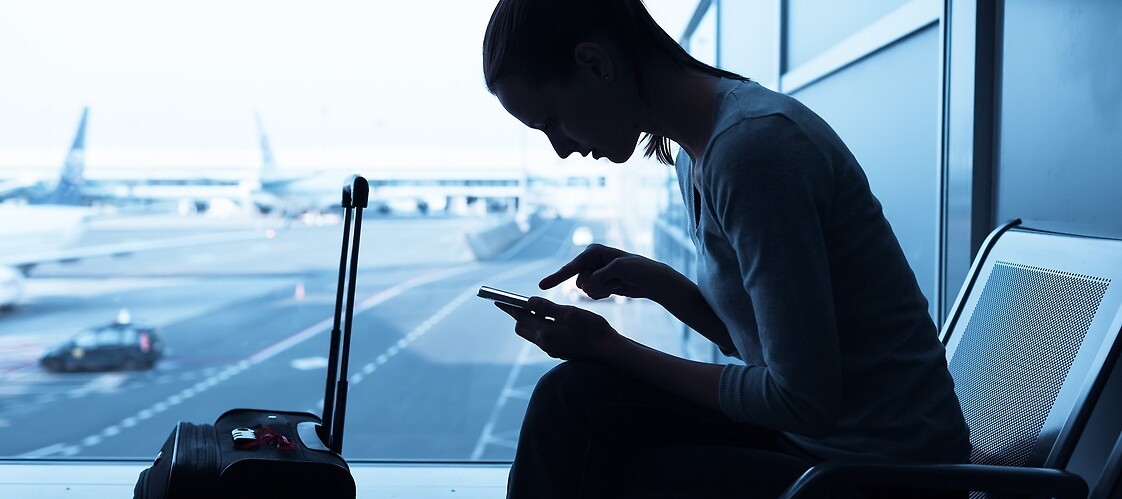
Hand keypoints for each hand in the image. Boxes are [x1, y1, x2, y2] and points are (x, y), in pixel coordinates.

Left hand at [494, 296, 621, 361]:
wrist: (609, 352)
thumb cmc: (593, 329)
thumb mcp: (570, 314)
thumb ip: (547, 308)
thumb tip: (528, 301)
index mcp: (545, 333)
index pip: (520, 318)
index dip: (509, 307)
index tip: (498, 299)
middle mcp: (545, 343)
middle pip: (522, 328)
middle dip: (519, 315)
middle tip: (521, 302)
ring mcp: (551, 349)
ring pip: (532, 334)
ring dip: (530, 321)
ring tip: (537, 308)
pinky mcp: (558, 352)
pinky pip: (542, 338)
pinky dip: (541, 327)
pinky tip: (551, 320)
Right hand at [539, 244, 679, 301]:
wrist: (652, 280)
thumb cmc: (639, 269)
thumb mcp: (620, 269)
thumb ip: (600, 277)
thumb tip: (585, 288)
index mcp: (593, 251)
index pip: (572, 267)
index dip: (556, 277)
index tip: (541, 287)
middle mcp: (591, 261)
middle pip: (580, 281)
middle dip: (596, 285)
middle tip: (615, 279)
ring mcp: (594, 272)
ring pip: (585, 290)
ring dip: (602, 290)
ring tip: (617, 283)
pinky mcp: (599, 283)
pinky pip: (592, 294)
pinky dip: (603, 294)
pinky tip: (616, 288)